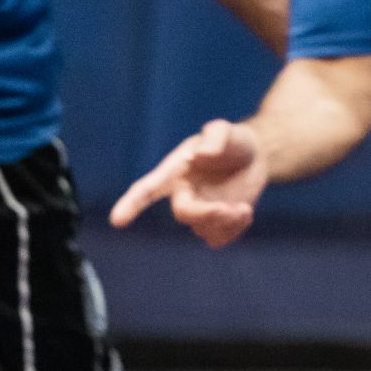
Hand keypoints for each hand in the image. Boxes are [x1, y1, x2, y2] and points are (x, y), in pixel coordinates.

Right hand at [110, 119, 268, 245]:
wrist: (254, 156)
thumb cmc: (232, 141)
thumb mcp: (224, 131)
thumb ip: (214, 136)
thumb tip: (201, 155)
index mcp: (175, 172)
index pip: (147, 190)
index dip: (131, 204)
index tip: (116, 220)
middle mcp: (183, 194)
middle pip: (183, 213)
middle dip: (205, 214)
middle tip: (228, 208)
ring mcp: (200, 211)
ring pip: (203, 230)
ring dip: (225, 222)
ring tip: (243, 208)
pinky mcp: (218, 224)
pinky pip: (218, 239)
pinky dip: (234, 230)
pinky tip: (245, 212)